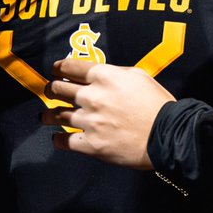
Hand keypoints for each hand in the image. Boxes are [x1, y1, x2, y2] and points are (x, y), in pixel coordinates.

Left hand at [41, 59, 175, 168]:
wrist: (168, 134)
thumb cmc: (157, 104)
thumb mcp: (139, 76)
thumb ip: (115, 73)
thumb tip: (100, 75)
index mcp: (103, 76)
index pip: (69, 67)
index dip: (57, 69)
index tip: (54, 72)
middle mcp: (92, 96)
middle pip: (58, 89)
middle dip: (51, 90)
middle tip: (49, 92)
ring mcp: (89, 121)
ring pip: (56, 115)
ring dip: (48, 115)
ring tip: (45, 116)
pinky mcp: (91, 144)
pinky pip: (64, 140)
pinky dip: (58, 139)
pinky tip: (57, 138)